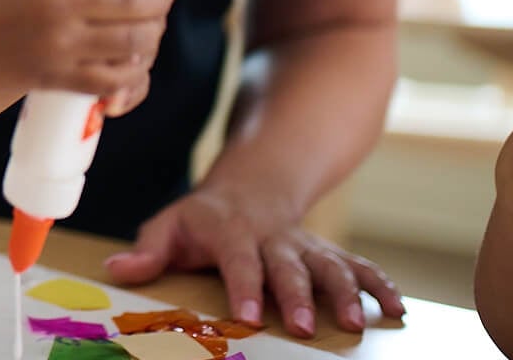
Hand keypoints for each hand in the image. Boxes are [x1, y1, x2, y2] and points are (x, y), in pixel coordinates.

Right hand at [0, 0, 174, 113]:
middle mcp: (58, 0)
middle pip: (139, 3)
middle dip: (161, 3)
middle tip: (160, 4)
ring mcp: (56, 42)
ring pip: (134, 44)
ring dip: (151, 41)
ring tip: (147, 37)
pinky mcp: (50, 77)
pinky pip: (110, 81)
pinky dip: (131, 79)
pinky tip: (131, 73)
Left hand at [104, 180, 405, 335]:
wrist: (251, 188)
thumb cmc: (202, 219)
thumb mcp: (169, 226)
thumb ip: (147, 250)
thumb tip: (116, 268)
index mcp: (231, 231)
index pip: (237, 259)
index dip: (242, 286)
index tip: (245, 314)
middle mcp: (273, 238)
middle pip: (287, 266)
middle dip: (295, 296)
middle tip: (302, 326)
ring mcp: (305, 246)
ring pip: (330, 266)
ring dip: (344, 293)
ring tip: (354, 323)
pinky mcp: (328, 254)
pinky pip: (358, 267)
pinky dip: (380, 286)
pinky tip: (396, 311)